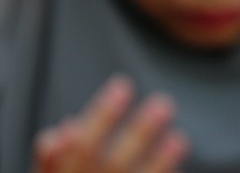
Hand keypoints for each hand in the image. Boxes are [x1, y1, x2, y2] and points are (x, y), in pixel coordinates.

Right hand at [32, 75, 186, 172]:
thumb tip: (65, 129)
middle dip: (137, 134)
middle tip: (163, 104)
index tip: (123, 85)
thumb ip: (51, 161)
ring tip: (178, 138)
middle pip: (112, 165)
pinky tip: (178, 162)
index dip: (101, 117)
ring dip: (157, 163)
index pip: (79, 148)